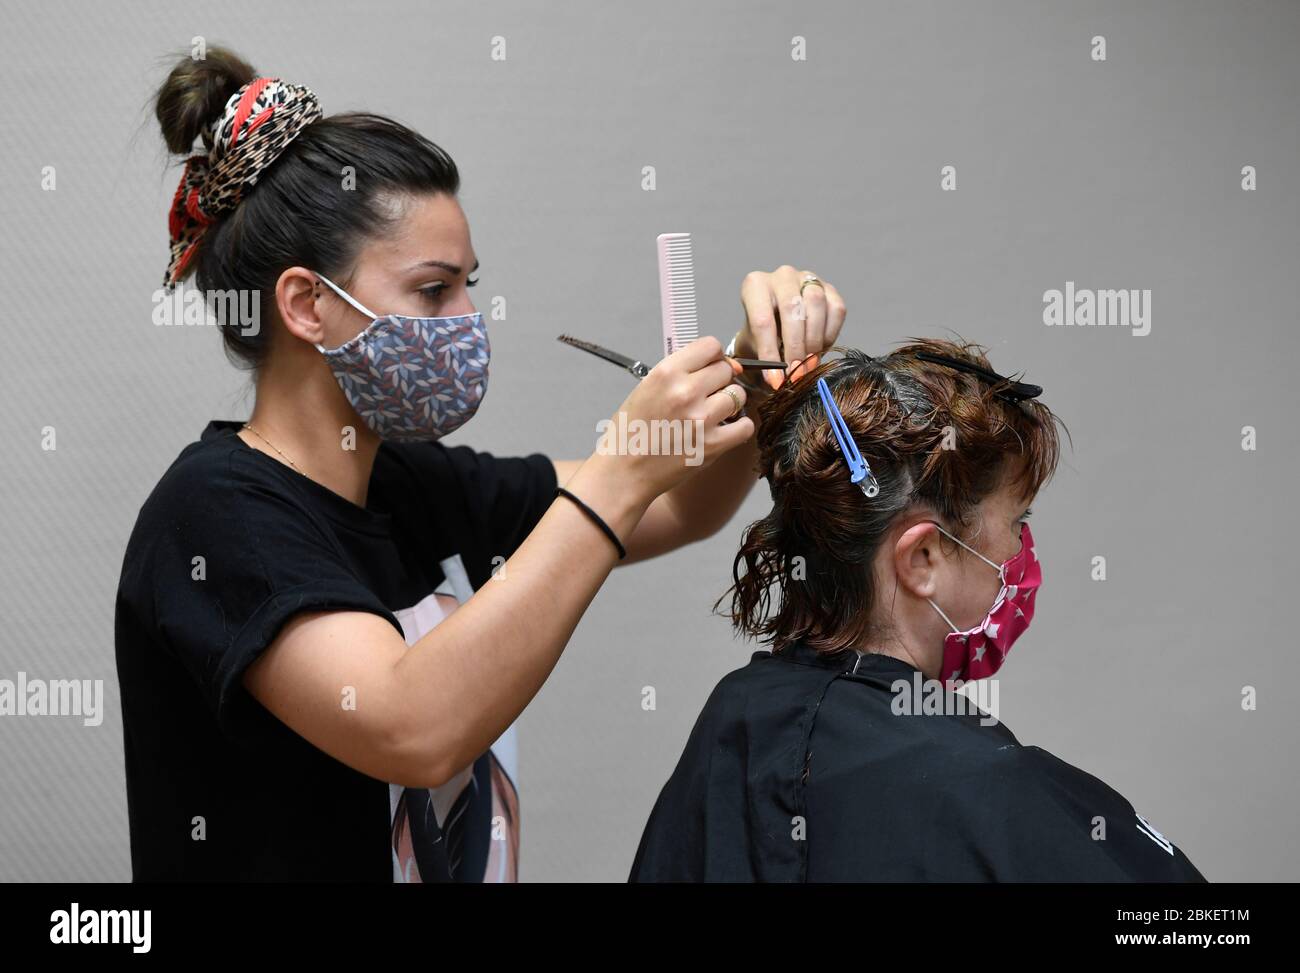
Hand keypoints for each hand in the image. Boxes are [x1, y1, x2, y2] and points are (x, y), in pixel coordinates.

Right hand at [590, 336, 753, 505]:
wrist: (624, 472)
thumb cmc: (632, 432)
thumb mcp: (646, 388)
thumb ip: (679, 373)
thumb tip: (718, 364)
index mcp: (666, 373)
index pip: (710, 346)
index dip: (714, 356)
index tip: (711, 367)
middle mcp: (685, 392)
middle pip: (726, 370)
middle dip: (721, 380)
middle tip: (709, 394)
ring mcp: (701, 419)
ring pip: (738, 395)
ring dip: (731, 403)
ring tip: (714, 414)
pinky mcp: (712, 445)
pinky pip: (745, 426)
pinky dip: (740, 427)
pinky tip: (727, 430)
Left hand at [736, 265, 846, 388]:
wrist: (777, 321)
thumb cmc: (763, 333)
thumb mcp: (755, 344)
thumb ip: (764, 359)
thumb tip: (778, 381)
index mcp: (755, 285)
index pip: (763, 319)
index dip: (770, 353)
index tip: (776, 380)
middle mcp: (782, 276)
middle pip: (793, 308)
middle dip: (795, 347)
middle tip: (796, 373)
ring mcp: (807, 278)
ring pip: (816, 304)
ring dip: (814, 341)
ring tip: (808, 364)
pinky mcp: (829, 288)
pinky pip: (836, 309)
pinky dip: (830, 334)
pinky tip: (821, 348)